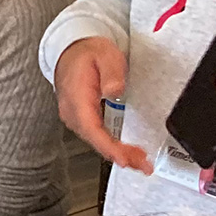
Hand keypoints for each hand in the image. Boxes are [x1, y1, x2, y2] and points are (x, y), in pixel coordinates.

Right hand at [53, 38, 150, 173]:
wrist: (72, 51)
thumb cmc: (88, 54)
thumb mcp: (104, 55)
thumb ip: (111, 72)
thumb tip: (114, 90)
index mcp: (77, 97)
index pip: (92, 128)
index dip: (108, 147)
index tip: (124, 158)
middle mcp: (72, 111)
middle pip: (95, 140)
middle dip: (120, 155)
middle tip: (143, 164)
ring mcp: (75, 117)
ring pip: (96, 142)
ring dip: (118, 154)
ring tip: (140, 161)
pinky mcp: (81, 119)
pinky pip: (96, 137)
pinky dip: (112, 147)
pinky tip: (126, 152)